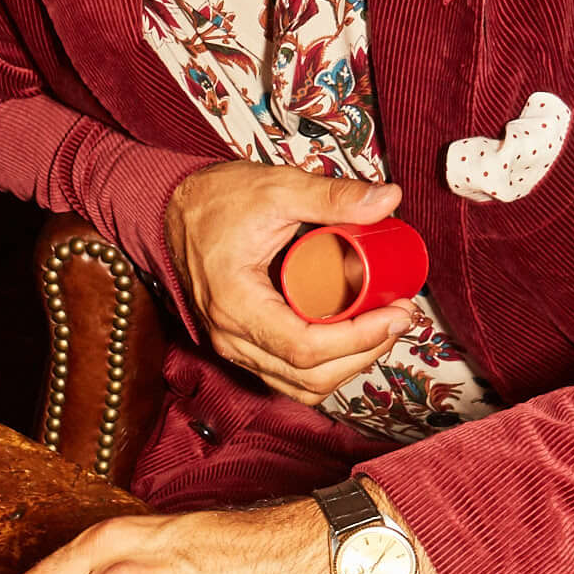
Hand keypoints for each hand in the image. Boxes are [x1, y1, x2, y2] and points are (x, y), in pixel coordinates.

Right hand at [166, 163, 413, 404]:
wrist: (174, 211)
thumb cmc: (215, 201)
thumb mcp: (278, 187)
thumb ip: (333, 195)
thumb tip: (388, 199)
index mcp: (236, 305)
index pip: (305, 347)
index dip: (360, 339)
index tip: (396, 314)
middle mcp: (231, 337)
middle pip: (309, 377)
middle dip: (364, 354)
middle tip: (399, 318)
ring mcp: (235, 346)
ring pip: (301, 386)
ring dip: (348, 365)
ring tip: (380, 329)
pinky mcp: (243, 345)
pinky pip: (289, 375)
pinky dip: (326, 366)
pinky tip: (352, 337)